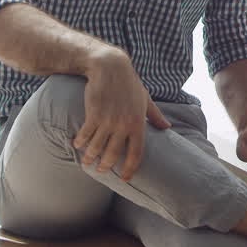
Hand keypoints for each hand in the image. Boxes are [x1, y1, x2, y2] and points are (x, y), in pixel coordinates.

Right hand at [75, 48, 170, 181]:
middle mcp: (124, 125)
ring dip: (90, 157)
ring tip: (87, 162)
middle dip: (106, 166)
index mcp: (138, 123)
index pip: (136, 152)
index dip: (130, 168)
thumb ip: (155, 116)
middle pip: (114, 154)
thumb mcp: (146, 99)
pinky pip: (85, 135)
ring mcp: (108, 121)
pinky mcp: (93, 115)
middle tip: (101, 171)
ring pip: (97, 147)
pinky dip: (80, 142)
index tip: (125, 179)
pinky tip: (78, 145)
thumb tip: (168, 127)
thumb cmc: (130, 84)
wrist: (111, 68)